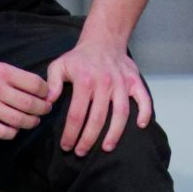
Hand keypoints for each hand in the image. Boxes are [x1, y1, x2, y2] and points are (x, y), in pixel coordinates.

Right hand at [0, 57, 53, 140]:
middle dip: (43, 108)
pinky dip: (13, 132)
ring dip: (31, 122)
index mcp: (3, 72)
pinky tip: (14, 128)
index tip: (46, 94)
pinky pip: (4, 132)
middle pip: (30, 104)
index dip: (45, 91)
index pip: (35, 84)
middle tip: (45, 109)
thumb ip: (12, 76)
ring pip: (19, 120)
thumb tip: (35, 87)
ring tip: (34, 120)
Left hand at [44, 35, 153, 155]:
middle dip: (88, 140)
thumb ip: (51, 84)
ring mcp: (122, 83)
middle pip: (97, 119)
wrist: (104, 39)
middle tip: (81, 152)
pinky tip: (140, 126)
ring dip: (114, 133)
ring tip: (107, 148)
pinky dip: (145, 112)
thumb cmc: (80, 57)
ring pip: (120, 113)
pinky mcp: (135, 81)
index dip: (70, 134)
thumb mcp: (59, 65)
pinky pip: (143, 98)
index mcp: (85, 80)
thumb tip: (47, 104)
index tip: (66, 146)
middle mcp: (104, 83)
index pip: (76, 114)